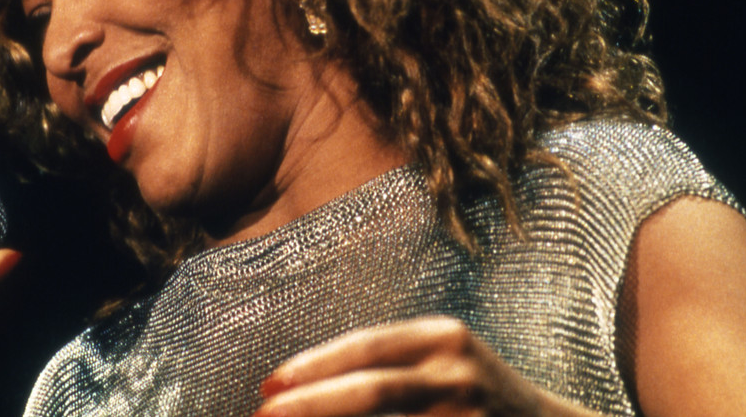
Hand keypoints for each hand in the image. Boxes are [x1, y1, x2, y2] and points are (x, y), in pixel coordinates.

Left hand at [255, 317, 598, 416]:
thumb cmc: (478, 397)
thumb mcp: (440, 362)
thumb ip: (386, 367)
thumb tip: (304, 388)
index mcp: (442, 336)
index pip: (365, 346)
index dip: (312, 367)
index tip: (268, 386)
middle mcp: (458, 371)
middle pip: (371, 390)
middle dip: (310, 406)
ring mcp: (470, 412)